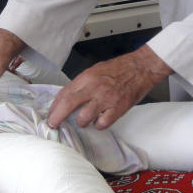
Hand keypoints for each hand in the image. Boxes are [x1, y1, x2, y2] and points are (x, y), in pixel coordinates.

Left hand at [47, 45, 171, 130]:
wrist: (141, 67)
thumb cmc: (119, 68)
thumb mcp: (95, 71)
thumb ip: (81, 84)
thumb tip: (66, 99)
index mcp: (87, 77)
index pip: (64, 94)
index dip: (54, 107)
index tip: (51, 114)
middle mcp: (94, 87)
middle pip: (68, 106)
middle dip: (57, 118)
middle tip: (53, 125)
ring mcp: (106, 99)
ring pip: (83, 119)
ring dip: (81, 122)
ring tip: (85, 120)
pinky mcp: (118, 109)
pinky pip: (101, 124)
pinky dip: (98, 125)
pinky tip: (100, 120)